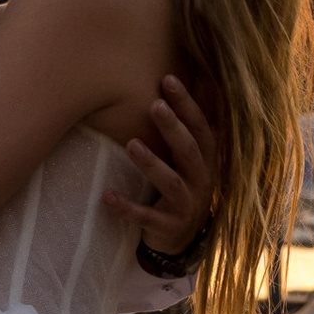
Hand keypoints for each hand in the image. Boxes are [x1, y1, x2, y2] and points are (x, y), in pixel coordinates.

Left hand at [106, 71, 221, 250]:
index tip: (168, 79)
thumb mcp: (194, 154)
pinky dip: (127, 208)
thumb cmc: (185, 183)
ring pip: (172, 184)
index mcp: (206, 159)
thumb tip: (206, 75)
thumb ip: (196, 121)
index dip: (188, 104)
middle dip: (173, 128)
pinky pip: (146, 218)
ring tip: (131, 144)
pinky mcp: (168, 227)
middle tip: (154, 105)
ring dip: (152, 164)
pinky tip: (107, 196)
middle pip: (190, 151)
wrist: (185, 238)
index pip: (201, 127)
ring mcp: (186, 205)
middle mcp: (201, 180)